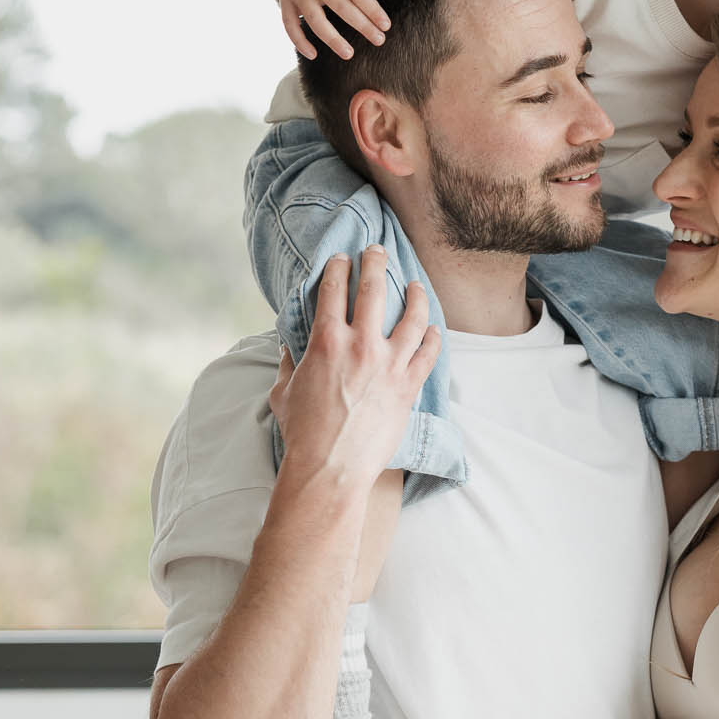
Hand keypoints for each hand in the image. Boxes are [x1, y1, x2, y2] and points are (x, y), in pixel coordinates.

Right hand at [269, 250, 438, 493]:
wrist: (330, 467)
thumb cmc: (303, 432)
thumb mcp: (284, 391)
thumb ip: (288, 364)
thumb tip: (288, 348)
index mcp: (326, 342)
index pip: (333, 291)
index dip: (337, 268)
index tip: (342, 258)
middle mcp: (361, 346)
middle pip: (373, 291)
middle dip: (375, 264)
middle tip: (377, 251)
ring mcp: (389, 365)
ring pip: (412, 318)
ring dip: (415, 295)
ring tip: (416, 285)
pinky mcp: (408, 387)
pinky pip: (428, 355)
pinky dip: (433, 338)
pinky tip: (434, 329)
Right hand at [279, 0, 388, 60]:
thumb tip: (371, 12)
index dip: (372, 10)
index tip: (386, 26)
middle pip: (341, 8)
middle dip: (363, 26)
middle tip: (379, 40)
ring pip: (316, 21)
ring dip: (333, 40)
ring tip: (349, 54)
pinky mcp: (285, 0)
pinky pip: (290, 25)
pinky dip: (300, 42)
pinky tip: (313, 55)